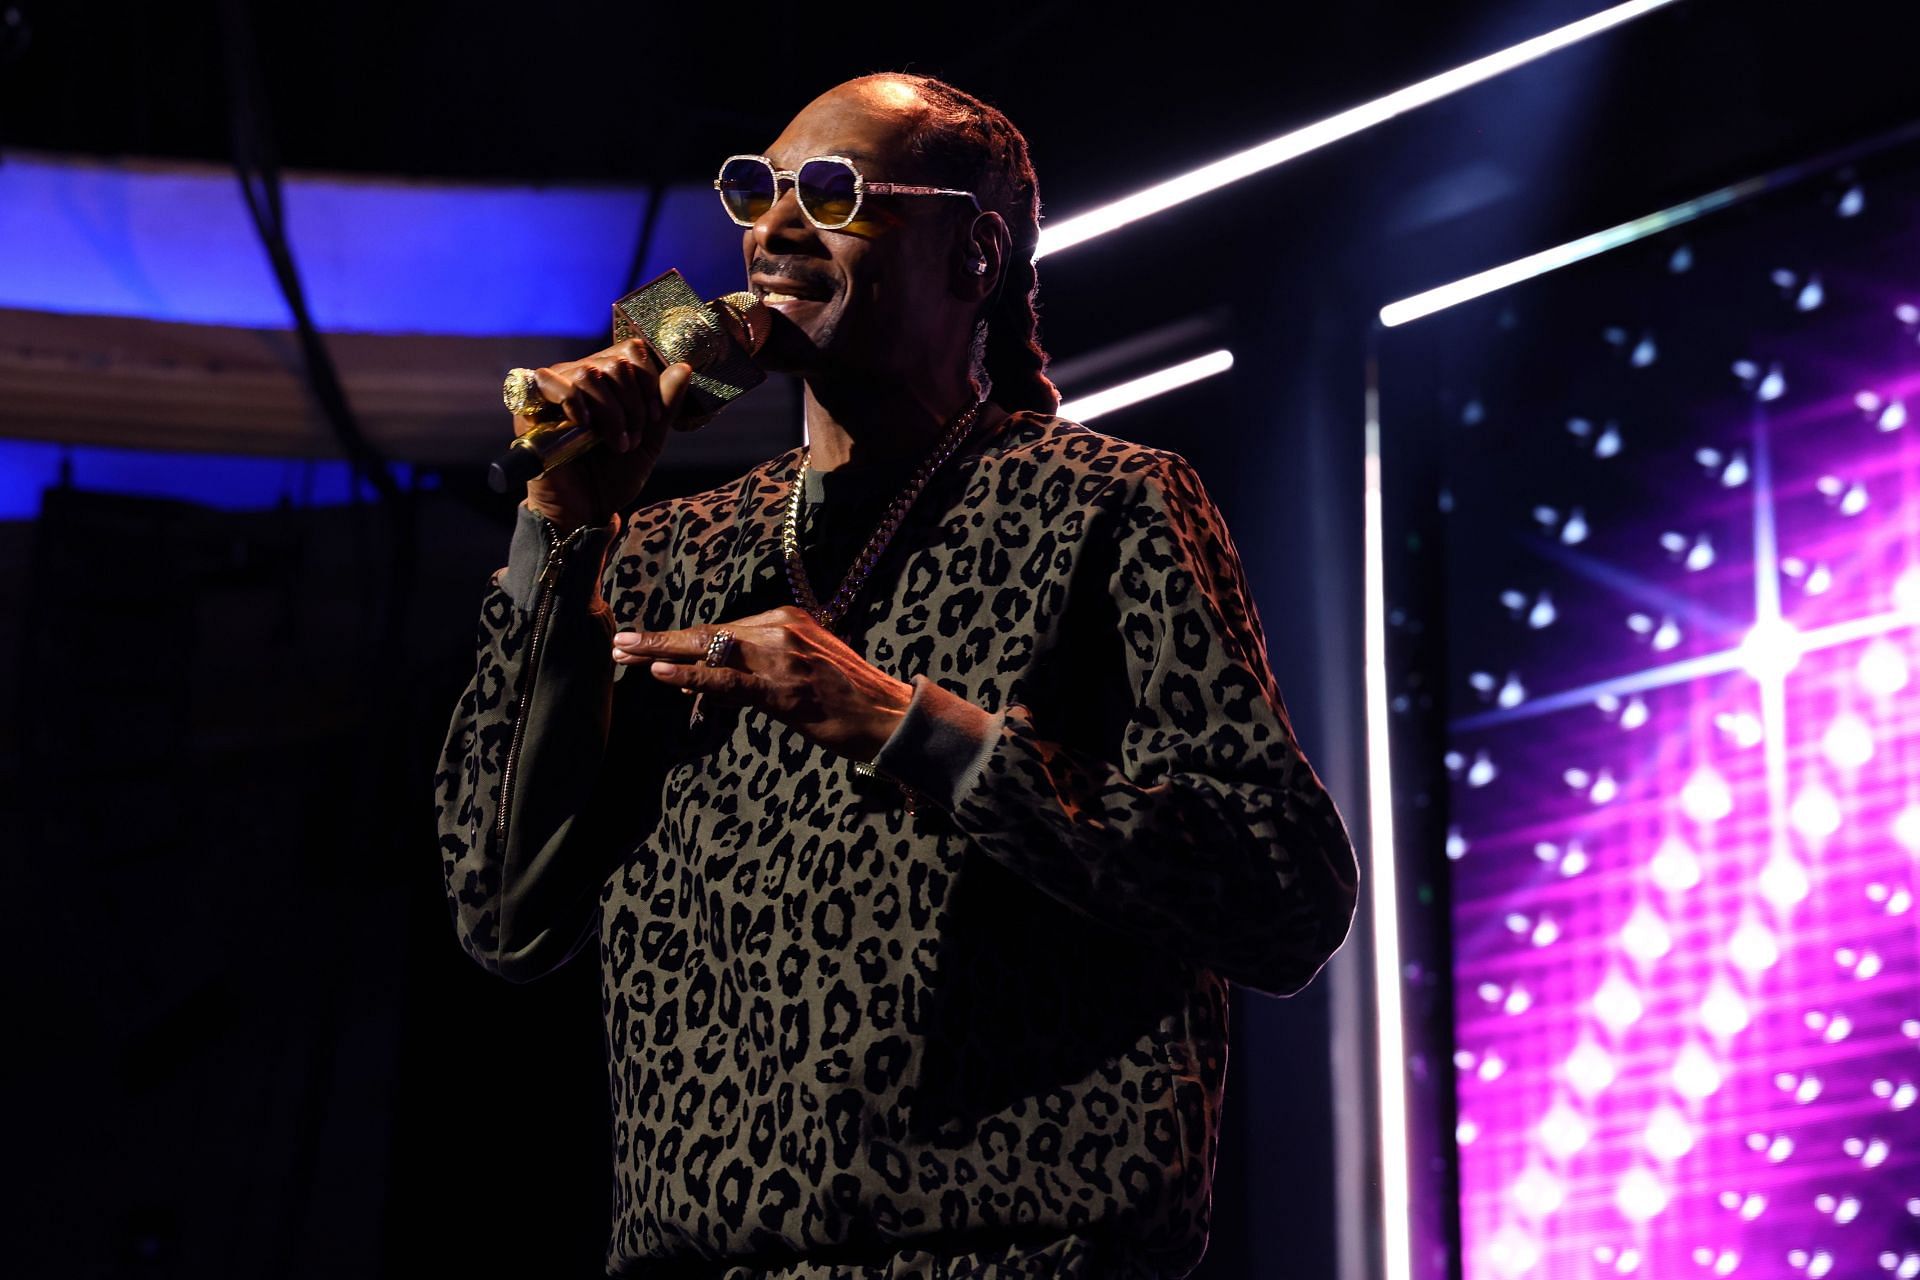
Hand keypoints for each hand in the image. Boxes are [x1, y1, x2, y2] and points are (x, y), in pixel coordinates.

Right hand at [515, 340, 697, 527]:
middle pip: (614, 363)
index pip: (631, 351)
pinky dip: (573, 401)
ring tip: (615, 443)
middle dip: (633, 405)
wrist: (588, 508)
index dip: (648, 381)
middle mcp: (579, 377)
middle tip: (631, 439)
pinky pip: (548, 380)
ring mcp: (554, 390)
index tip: (654, 418)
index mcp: (608, 380)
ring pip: (589, 373)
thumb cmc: (616, 475)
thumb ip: (666, 404)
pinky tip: (585, 425)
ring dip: (610, 412)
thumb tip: (683, 367)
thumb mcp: (651, 438)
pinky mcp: (530, 407)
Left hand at [611, 607, 912, 760]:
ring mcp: (781, 655)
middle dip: (661, 639)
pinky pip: (725, 681)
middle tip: (620, 641)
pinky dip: (689, 677)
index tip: (647, 641)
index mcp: (787, 619)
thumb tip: (720, 683)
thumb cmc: (852, 699)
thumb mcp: (808, 666)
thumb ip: (766, 666)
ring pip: (709, 650)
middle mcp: (781, 628)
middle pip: (709, 632)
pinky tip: (660, 674)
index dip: (681, 638)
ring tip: (625, 653)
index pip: (723, 628)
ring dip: (661, 652)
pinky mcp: (781, 687)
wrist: (889, 717)